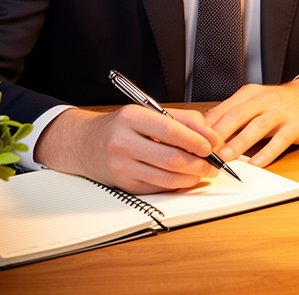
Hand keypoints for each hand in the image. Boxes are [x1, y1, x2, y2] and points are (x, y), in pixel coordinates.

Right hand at [34, 106, 223, 193]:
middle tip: (214, 163)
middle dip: (199, 163)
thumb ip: (182, 120)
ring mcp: (122, 166)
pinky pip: (158, 187)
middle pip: (171, 158)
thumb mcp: (147, 112)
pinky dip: (177, 184)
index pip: (170, 130)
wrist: (84, 143)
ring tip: (203, 171)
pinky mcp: (124, 184)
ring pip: (167, 177)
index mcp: (131, 118)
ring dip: (191, 177)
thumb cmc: (121, 126)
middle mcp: (123, 141)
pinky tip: (185, 178)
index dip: (196, 140)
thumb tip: (211, 136)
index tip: (212, 145)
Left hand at [203, 77, 298, 166]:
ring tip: (224, 157)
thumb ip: (233, 114)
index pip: (223, 108)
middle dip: (219, 133)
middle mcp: (263, 100)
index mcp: (249, 94)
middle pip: (237, 115)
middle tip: (204, 149)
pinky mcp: (294, 126)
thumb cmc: (277, 104)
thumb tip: (205, 131)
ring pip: (256, 127)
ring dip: (239, 143)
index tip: (195, 140)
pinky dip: (266, 154)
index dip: (208, 126)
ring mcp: (280, 112)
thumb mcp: (254, 102)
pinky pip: (279, 141)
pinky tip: (255, 164)